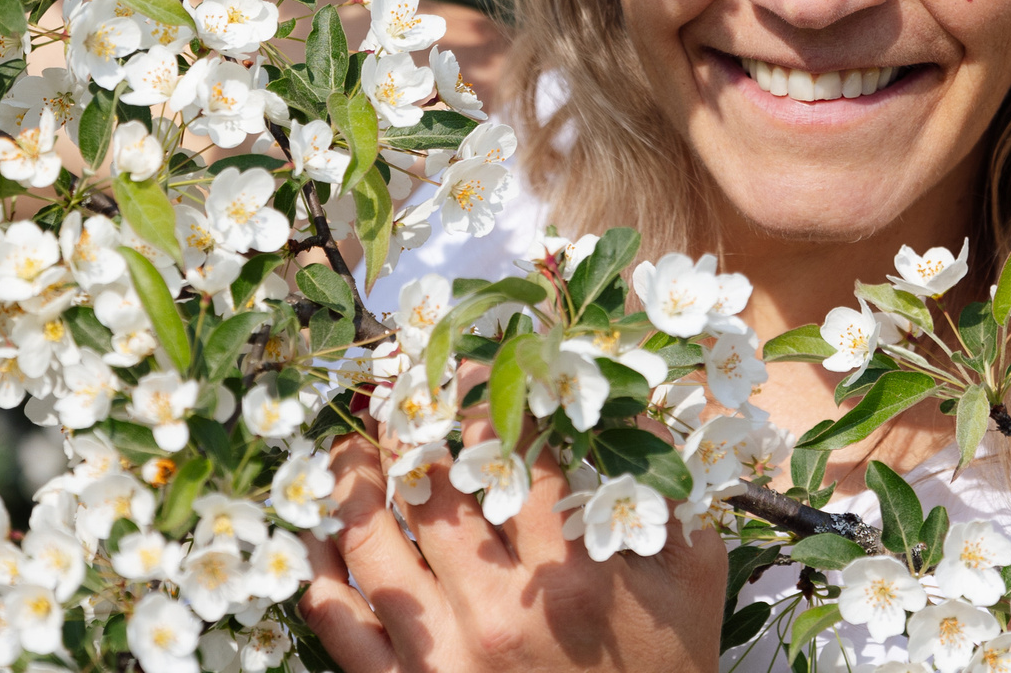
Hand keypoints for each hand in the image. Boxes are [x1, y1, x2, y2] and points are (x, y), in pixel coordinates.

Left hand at [300, 432, 725, 672]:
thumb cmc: (668, 668)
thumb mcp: (693, 573)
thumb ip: (665, 485)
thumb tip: (631, 399)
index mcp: (574, 569)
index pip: (512, 449)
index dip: (484, 392)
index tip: (471, 369)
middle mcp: (500, 607)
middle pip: (432, 487)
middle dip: (409, 427)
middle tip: (400, 398)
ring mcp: (444, 655)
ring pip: (373, 545)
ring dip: (351, 484)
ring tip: (349, 450)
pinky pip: (340, 623)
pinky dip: (318, 570)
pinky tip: (317, 533)